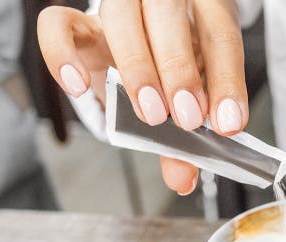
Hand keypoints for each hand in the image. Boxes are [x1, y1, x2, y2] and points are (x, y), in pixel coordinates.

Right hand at [37, 0, 247, 194]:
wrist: (148, 48)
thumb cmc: (177, 71)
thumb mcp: (194, 101)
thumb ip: (190, 140)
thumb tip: (182, 179)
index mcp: (203, 11)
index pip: (219, 34)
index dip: (226, 80)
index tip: (228, 123)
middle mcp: (162, 3)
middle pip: (169, 16)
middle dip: (180, 72)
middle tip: (188, 119)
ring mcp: (120, 9)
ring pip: (120, 17)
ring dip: (137, 68)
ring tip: (151, 114)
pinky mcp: (80, 24)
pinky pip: (57, 24)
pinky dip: (62, 54)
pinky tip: (79, 86)